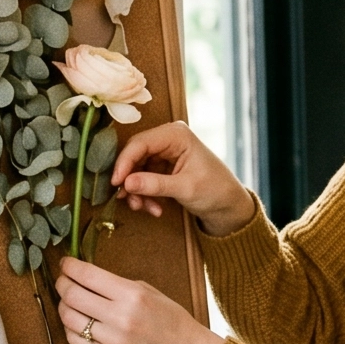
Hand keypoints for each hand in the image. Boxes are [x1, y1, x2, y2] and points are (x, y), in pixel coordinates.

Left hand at [53, 257, 225, 343]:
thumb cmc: (171, 320)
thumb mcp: (149, 292)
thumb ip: (117, 285)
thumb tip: (86, 277)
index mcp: (133, 296)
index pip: (88, 275)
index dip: (70, 266)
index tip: (66, 263)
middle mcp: (121, 317)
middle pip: (72, 295)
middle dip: (62, 283)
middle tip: (63, 280)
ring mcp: (112, 340)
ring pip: (68, 318)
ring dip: (64, 306)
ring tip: (69, 301)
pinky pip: (75, 339)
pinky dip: (70, 327)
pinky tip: (77, 321)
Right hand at [110, 121, 252, 234]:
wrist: (228, 205)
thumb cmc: (215, 191)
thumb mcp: (185, 188)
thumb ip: (154, 185)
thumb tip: (125, 183)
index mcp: (176, 135)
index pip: (140, 143)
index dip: (124, 163)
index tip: (116, 183)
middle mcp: (167, 139)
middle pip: (134, 156)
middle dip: (130, 180)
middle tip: (126, 200)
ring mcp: (163, 152)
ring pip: (135, 170)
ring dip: (137, 192)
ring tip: (145, 208)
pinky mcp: (161, 166)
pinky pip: (142, 178)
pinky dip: (144, 195)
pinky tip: (154, 209)